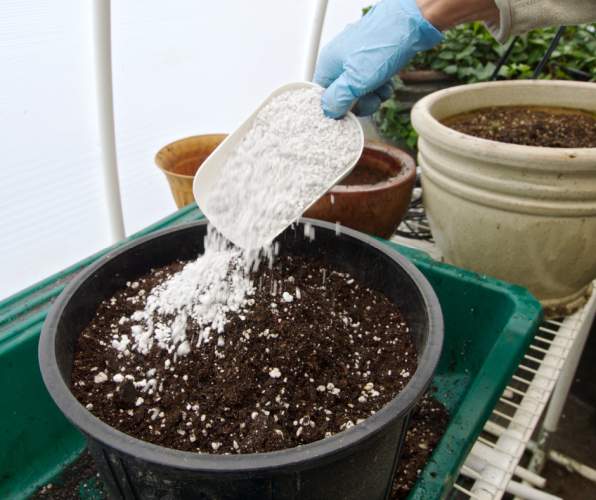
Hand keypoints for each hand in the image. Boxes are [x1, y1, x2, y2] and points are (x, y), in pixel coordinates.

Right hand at [314, 0, 442, 117]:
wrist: (412, 22)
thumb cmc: (383, 42)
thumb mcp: (356, 79)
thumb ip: (338, 98)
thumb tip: (328, 111)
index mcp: (329, 64)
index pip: (322, 96)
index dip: (335, 108)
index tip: (349, 113)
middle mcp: (340, 61)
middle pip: (343, 96)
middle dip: (360, 103)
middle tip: (371, 98)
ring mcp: (357, 61)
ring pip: (360, 92)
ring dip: (373, 96)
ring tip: (382, 87)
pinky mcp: (373, 61)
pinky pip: (372, 83)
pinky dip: (381, 87)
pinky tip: (389, 82)